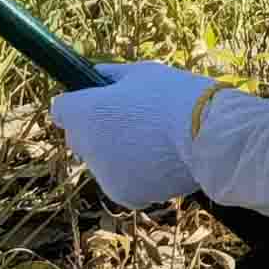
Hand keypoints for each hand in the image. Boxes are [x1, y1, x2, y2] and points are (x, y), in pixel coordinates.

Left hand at [51, 61, 213, 209]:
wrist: (208, 136)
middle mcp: (85, 146)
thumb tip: (96, 73)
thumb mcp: (143, 73)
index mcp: (84, 112)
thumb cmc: (177, 96)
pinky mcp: (123, 195)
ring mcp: (103, 174)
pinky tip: (163, 161)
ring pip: (104, 163)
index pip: (61, 110)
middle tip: (135, 122)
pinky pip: (123, 182)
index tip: (101, 102)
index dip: (80, 104)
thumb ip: (112, 75)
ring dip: (119, 155)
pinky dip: (138, 175)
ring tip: (157, 143)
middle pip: (80, 138)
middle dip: (98, 132)